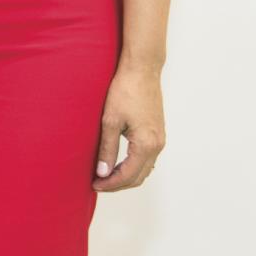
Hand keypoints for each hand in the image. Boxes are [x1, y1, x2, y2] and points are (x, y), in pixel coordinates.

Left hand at [93, 67, 164, 192]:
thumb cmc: (125, 91)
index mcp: (146, 144)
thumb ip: (107, 149)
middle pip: (139, 176)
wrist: (142, 70)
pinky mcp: (158, 132)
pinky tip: (119, 162)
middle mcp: (158, 145)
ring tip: (106, 175)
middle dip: (118, 183)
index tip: (94, 184)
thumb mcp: (110, 121)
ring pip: (145, 168)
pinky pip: (148, 158)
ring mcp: (160, 138)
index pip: (128, 175)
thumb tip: (103, 172)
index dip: (110, 184)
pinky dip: (134, 165)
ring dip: (127, 175)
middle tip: (98, 183)